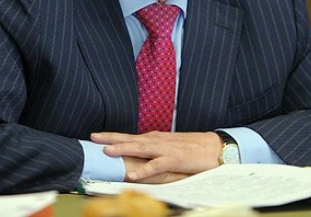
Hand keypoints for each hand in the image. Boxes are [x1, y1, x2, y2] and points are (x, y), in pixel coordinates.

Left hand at [91, 131, 222, 182]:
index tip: (97, 136)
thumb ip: (156, 151)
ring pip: (140, 148)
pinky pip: (157, 166)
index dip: (114, 135)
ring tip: (107, 151)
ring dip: (123, 148)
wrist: (216, 147)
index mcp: (156, 138)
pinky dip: (145, 169)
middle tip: (93, 137)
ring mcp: (166, 149)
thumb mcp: (171, 148)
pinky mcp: (176, 159)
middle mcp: (158, 140)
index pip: (131, 136)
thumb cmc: (195, 149)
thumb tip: (141, 154)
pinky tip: (134, 174)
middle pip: (130, 138)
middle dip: (111, 137)